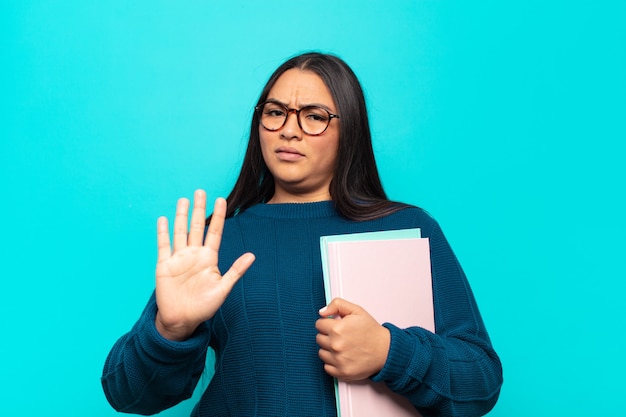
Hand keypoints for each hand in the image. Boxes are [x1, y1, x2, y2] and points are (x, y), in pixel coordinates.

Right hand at [154, 190, 254, 340]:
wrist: (182, 320)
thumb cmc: (204, 306)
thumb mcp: (223, 288)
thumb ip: (236, 271)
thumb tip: (252, 255)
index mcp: (209, 258)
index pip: (214, 232)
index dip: (217, 216)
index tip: (221, 199)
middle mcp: (194, 254)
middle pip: (196, 227)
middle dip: (199, 209)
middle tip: (201, 191)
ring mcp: (179, 258)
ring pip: (180, 232)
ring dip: (181, 216)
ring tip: (183, 200)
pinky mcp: (164, 265)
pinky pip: (163, 245)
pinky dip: (163, 232)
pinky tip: (163, 219)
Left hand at [315, 298, 390, 381]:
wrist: (386, 350)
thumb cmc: (372, 331)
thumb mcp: (356, 310)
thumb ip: (337, 305)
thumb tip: (322, 312)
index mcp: (338, 329)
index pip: (319, 325)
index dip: (327, 323)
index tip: (334, 326)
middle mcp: (336, 345)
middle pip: (319, 338)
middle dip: (327, 335)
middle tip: (341, 336)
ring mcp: (338, 360)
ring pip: (321, 353)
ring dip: (329, 349)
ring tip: (343, 346)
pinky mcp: (341, 372)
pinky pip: (327, 367)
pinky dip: (333, 362)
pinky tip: (342, 356)